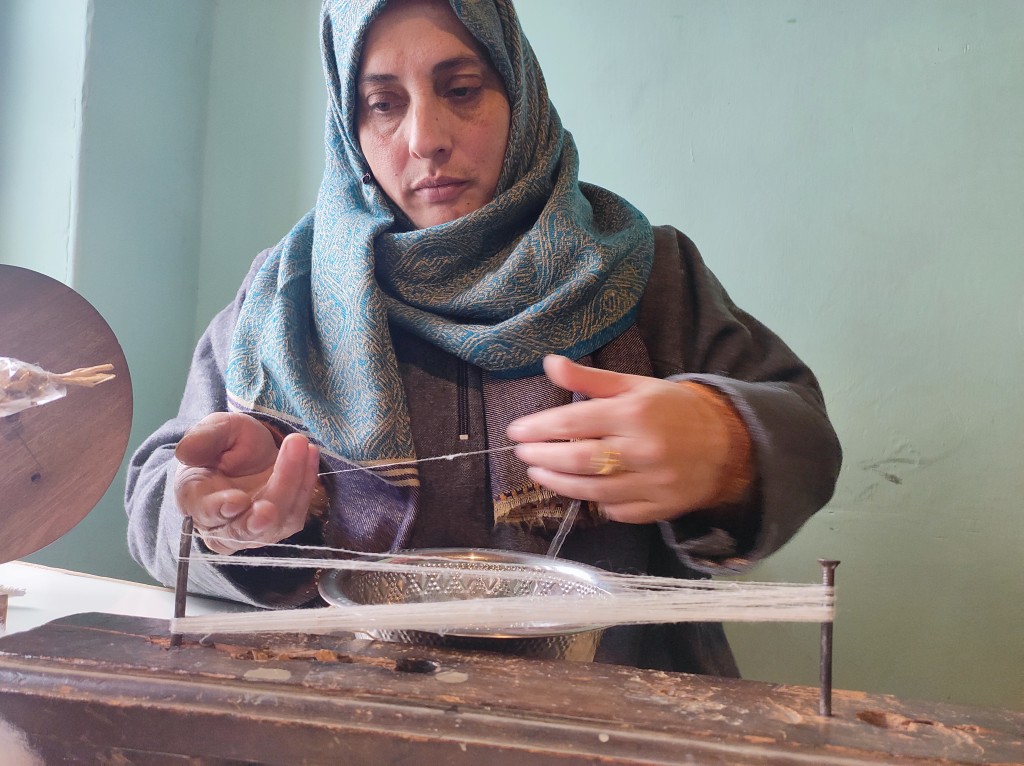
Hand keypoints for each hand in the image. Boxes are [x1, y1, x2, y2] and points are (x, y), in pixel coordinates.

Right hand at [173, 412, 320, 553]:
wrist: (252, 453)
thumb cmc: (227, 444)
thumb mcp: (216, 430)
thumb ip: (202, 439)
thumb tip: (184, 453)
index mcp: (195, 499)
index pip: (205, 512)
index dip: (219, 508)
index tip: (237, 500)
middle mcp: (222, 524)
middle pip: (243, 527)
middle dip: (260, 516)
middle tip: (270, 507)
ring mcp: (253, 530)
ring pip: (276, 521)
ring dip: (292, 484)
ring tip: (302, 448)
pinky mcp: (280, 526)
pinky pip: (297, 511)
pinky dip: (306, 481)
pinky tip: (309, 452)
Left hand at [506, 355, 738, 523]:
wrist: (728, 442)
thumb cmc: (673, 409)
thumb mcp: (634, 385)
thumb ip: (590, 379)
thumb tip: (550, 362)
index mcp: (635, 413)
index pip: (575, 422)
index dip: (540, 428)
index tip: (516, 431)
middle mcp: (643, 450)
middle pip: (578, 459)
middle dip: (542, 457)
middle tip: (522, 454)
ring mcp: (652, 483)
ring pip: (592, 489)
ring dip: (558, 483)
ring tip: (538, 472)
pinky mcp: (659, 508)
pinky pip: (615, 509)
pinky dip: (595, 501)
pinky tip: (581, 490)